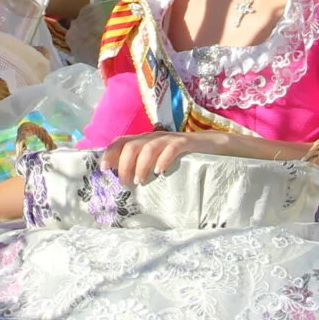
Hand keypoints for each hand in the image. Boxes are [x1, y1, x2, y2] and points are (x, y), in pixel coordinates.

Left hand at [100, 129, 252, 184]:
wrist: (215, 147)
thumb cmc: (183, 158)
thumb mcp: (160, 160)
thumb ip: (143, 165)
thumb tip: (122, 181)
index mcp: (147, 140)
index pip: (122, 141)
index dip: (110, 153)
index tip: (103, 169)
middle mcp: (156, 136)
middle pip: (132, 145)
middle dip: (124, 164)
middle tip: (126, 183)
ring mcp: (172, 138)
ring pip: (149, 146)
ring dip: (141, 163)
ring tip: (140, 180)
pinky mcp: (188, 143)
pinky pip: (173, 147)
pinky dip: (164, 159)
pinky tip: (160, 171)